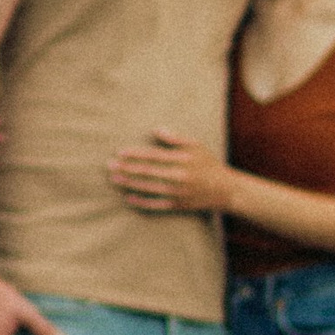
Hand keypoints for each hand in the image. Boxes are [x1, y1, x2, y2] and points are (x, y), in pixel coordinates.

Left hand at [107, 130, 231, 215]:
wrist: (225, 190)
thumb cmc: (208, 164)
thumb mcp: (196, 146)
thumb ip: (175, 138)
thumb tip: (155, 130)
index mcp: (182, 160)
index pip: (153, 156)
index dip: (135, 154)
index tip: (120, 152)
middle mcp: (178, 177)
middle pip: (147, 172)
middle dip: (127, 168)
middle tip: (110, 165)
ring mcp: (177, 193)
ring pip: (148, 188)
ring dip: (129, 183)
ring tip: (114, 178)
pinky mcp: (177, 205)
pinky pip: (155, 204)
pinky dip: (141, 202)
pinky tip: (128, 197)